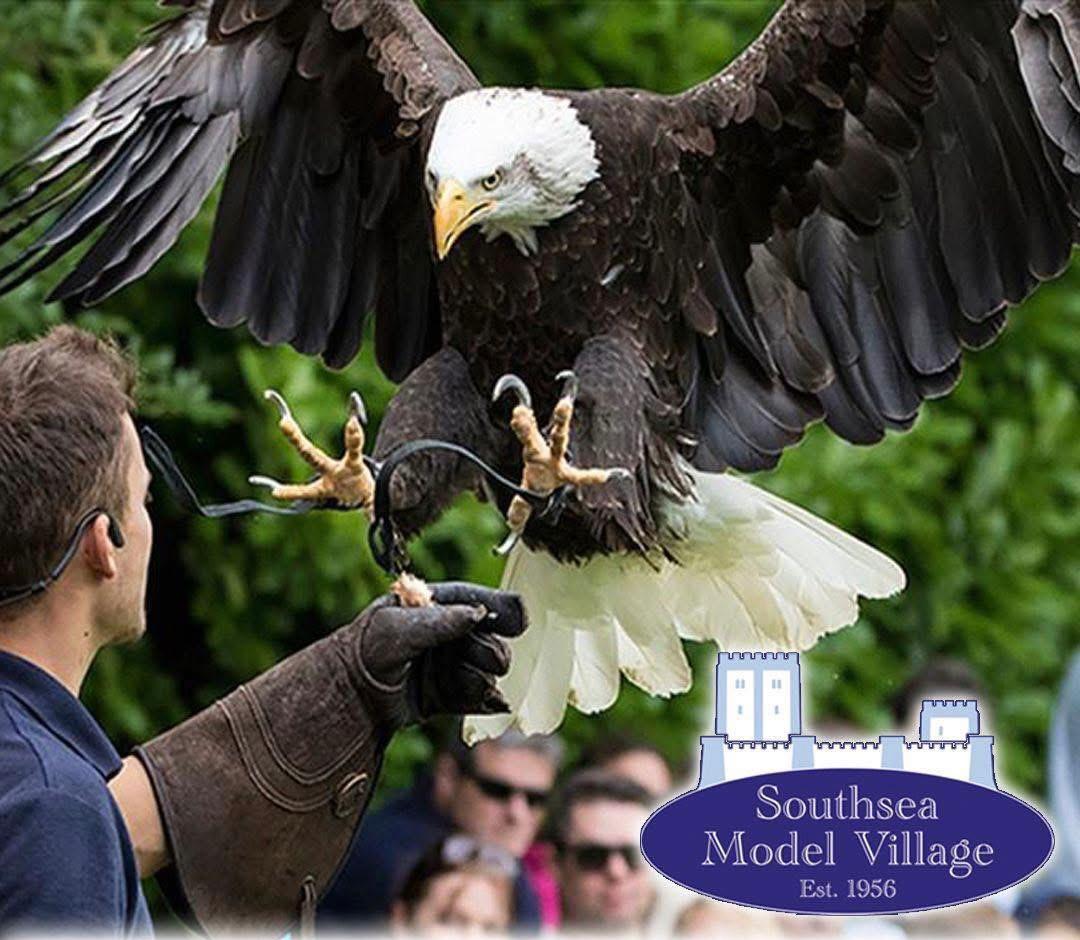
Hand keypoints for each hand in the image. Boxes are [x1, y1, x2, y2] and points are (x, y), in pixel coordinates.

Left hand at [355, 582, 526, 727]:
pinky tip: (492, 703)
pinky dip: (485, 702)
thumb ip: (437, 621)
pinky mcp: (444, 696)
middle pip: (486, 639)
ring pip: (484, 671)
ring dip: (484, 678)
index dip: (498, 608)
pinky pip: (475, 698)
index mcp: (431, 607)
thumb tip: (477, 613)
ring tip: (475, 684)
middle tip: (494, 661)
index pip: (472, 601)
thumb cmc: (365, 651)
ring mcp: (445, 666)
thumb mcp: (396, 628)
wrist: (347, 698)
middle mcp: (443, 636)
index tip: (520, 620)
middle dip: (492, 651)